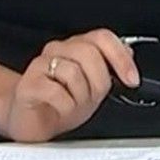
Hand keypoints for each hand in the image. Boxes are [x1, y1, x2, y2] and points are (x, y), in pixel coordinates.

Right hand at [0, 29, 139, 143]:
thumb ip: (109, 69)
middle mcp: (58, 51)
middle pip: (89, 53)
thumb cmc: (59, 104)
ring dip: (79, 97)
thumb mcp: (93, 89)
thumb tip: (128, 53)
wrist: (29, 122)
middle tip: (92, 98)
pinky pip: (55, 92)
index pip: (102, 37)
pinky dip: (64, 107)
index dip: (120, 57)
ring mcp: (40, 65)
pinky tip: (60, 109)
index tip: (131, 79)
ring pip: (73, 72)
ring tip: (72, 105)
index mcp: (76, 48)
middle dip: (98, 82)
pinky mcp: (27, 84)